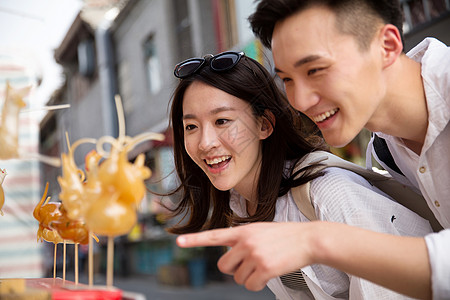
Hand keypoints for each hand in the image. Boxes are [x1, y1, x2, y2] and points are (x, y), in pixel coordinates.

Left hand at [176, 222, 318, 290]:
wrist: (308, 239)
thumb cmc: (285, 236)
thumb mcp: (260, 230)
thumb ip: (243, 240)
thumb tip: (231, 260)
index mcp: (243, 231)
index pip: (214, 236)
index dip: (195, 239)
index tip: (178, 241)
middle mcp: (246, 242)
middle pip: (223, 266)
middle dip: (234, 270)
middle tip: (248, 265)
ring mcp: (254, 254)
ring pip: (238, 278)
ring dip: (249, 277)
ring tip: (264, 265)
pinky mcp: (264, 268)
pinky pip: (250, 285)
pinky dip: (257, 284)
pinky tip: (268, 274)